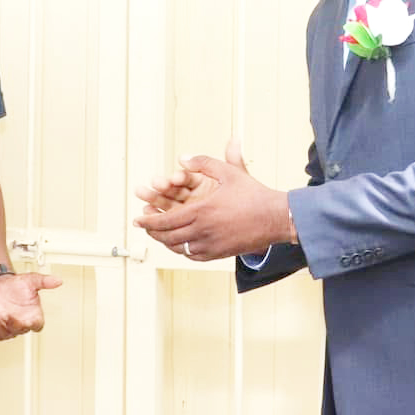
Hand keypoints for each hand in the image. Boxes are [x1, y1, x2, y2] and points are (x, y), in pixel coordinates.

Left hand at [0, 271, 62, 340]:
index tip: (25, 319)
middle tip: (2, 313)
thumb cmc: (17, 285)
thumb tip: (58, 281)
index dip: (31, 324)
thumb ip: (44, 282)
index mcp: (33, 315)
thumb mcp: (32, 280)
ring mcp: (8, 328)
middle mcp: (21, 324)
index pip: (36, 326)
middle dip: (9, 323)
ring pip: (3, 334)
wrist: (0, 285)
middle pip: (18, 330)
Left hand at [133, 138, 288, 260]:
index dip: (148, 222)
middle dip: (151, 232)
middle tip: (143, 227)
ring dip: (165, 242)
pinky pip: (193, 255)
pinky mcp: (219, 253)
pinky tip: (180, 244)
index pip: (166, 220)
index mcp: (202, 211)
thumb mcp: (229, 172)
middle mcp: (203, 231)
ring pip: (179, 248)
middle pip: (168, 237)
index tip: (137, 219)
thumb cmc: (254, 194)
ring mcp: (211, 245)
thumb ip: (204, 163)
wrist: (276, 218)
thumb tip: (182, 158)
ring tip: (158, 235)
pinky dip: (182, 250)